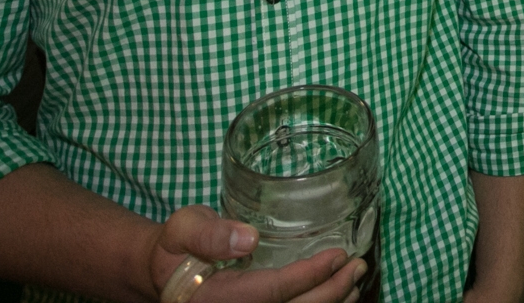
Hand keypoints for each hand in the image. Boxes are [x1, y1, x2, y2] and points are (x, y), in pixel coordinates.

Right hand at [146, 205, 363, 302]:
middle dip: (332, 292)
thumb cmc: (176, 248)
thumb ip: (208, 233)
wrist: (165, 274)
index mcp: (217, 300)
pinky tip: (339, 294)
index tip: (338, 256)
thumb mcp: (182, 228)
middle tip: (358, 266)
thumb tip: (249, 240)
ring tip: (355, 279)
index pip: (273, 293)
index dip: (309, 276)